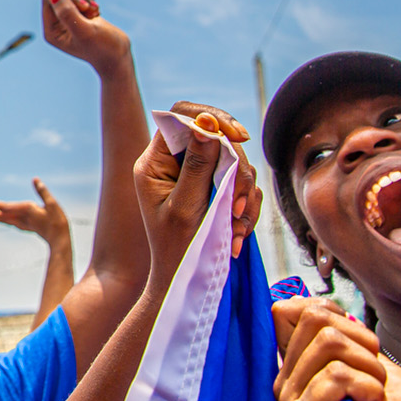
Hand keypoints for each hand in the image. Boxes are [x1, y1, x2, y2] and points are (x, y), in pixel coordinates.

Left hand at [0, 179, 70, 248]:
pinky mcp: (28, 228)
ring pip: (7, 219)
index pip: (5, 206)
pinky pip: (13, 223)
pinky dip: (6, 221)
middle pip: (3, 214)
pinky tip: (6, 221)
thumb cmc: (57, 222)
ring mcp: (24, 224)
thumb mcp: (52, 204)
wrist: (60, 240)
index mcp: (26, 210)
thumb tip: (35, 179)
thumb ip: (42, 192)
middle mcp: (22, 218)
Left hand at [42, 0, 129, 73]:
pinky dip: (89, 2)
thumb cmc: (102, 47)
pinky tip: (97, 13)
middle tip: (91, 8)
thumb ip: (67, 14)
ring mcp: (66, 21)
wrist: (118, 56)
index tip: (84, 7)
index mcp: (51, 31)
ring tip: (95, 12)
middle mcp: (55, 26)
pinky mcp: (77, 16)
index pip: (48, 0)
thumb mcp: (84, 31)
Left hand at [132, 106, 257, 292]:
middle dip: (235, 171)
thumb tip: (205, 123)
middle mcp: (173, 163)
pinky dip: (245, 209)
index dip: (213, 119)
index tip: (240, 137)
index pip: (181, 117)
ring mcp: (196, 176)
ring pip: (234, 163)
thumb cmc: (177, 250)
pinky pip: (242, 185)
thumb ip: (196, 165)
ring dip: (242, 196)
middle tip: (235, 206)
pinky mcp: (215, 190)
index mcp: (154, 161)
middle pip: (217, 139)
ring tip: (234, 227)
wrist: (185, 283)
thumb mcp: (186, 207)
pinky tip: (236, 234)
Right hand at [274, 298, 400, 400]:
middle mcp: (288, 383)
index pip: (287, 310)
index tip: (359, 345)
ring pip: (329, 342)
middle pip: (314, 318)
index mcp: (299, 368)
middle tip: (375, 379)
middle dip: (362, 342)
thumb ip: (338, 335)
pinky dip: (370, 391)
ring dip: (371, 370)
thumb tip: (307, 302)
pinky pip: (338, 375)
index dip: (331, 313)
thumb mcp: (373, 363)